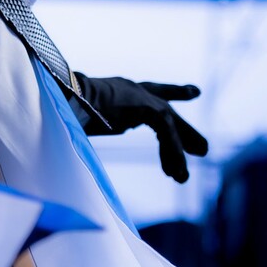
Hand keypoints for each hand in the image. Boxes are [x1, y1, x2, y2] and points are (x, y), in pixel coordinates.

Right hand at [73, 73, 207, 182]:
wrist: (62, 100)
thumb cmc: (65, 110)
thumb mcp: (89, 121)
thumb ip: (102, 125)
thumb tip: (98, 133)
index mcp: (118, 90)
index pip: (151, 90)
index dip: (173, 92)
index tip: (195, 93)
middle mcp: (132, 89)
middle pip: (166, 107)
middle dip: (185, 129)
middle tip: (204, 149)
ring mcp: (139, 94)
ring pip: (168, 123)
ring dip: (179, 149)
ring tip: (182, 177)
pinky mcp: (144, 105)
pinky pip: (165, 131)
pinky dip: (171, 151)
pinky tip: (173, 171)